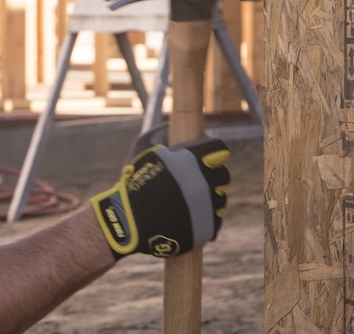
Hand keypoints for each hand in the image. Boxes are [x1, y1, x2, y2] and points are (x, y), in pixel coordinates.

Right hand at [90, 136, 229, 258]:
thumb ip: (160, 132)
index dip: (212, 151)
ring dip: (209, 197)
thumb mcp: (142, 147)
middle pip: (223, 175)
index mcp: (194, 159)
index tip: (205, 157)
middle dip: (212, 175)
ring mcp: (209, 206)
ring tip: (189, 202)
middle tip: (195, 181)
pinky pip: (215, 219)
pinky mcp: (208, 227)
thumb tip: (172, 126)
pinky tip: (190, 216)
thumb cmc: (134, 182)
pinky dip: (206, 217)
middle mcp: (206, 181)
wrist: (130, 221)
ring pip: (220, 198)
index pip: (220, 148)